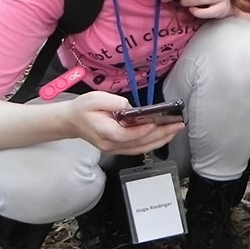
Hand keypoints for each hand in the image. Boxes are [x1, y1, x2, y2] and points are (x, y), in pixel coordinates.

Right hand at [67, 91, 183, 154]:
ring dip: (161, 139)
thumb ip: (114, 102)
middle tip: (177, 125)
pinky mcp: (120, 148)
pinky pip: (140, 148)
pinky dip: (154, 142)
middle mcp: (111, 145)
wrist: (72, 121)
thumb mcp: (95, 98)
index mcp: (103, 132)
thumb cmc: (83, 109)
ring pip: (142, 148)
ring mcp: (116, 149)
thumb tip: (132, 108)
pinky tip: (165, 135)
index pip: (125, 135)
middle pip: (139, 143)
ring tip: (176, 129)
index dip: (141, 131)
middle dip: (161, 134)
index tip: (155, 123)